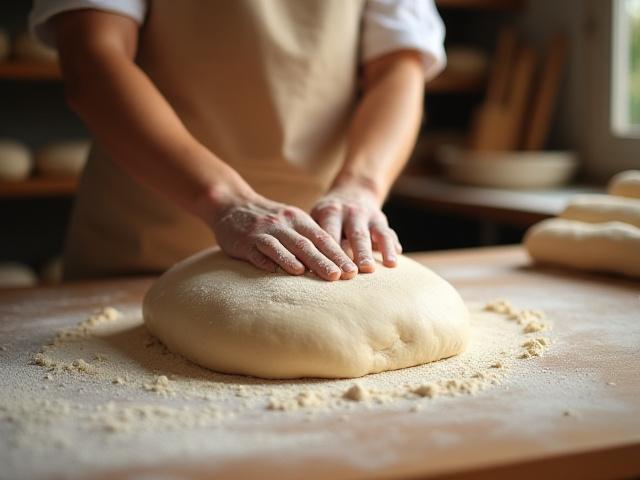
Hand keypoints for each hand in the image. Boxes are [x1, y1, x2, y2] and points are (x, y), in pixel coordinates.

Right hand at [210, 194, 357, 280]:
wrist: (231, 204)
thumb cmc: (268, 219)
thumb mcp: (291, 221)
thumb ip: (309, 238)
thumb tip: (334, 262)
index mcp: (298, 220)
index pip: (322, 238)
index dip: (338, 254)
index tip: (353, 271)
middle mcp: (284, 224)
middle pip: (308, 244)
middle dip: (326, 261)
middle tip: (342, 276)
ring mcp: (264, 232)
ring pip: (286, 247)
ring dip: (303, 262)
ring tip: (317, 276)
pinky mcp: (246, 242)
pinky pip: (260, 252)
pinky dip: (271, 262)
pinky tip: (281, 272)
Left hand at [311, 184, 401, 271]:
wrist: (352, 191)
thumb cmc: (327, 216)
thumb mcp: (316, 218)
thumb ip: (313, 239)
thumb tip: (306, 268)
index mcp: (330, 212)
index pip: (329, 235)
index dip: (329, 254)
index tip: (328, 272)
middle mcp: (350, 212)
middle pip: (354, 235)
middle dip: (355, 253)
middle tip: (353, 273)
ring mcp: (367, 216)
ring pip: (373, 234)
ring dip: (375, 251)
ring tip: (376, 268)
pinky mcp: (381, 220)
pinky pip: (388, 233)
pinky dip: (391, 247)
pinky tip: (393, 262)